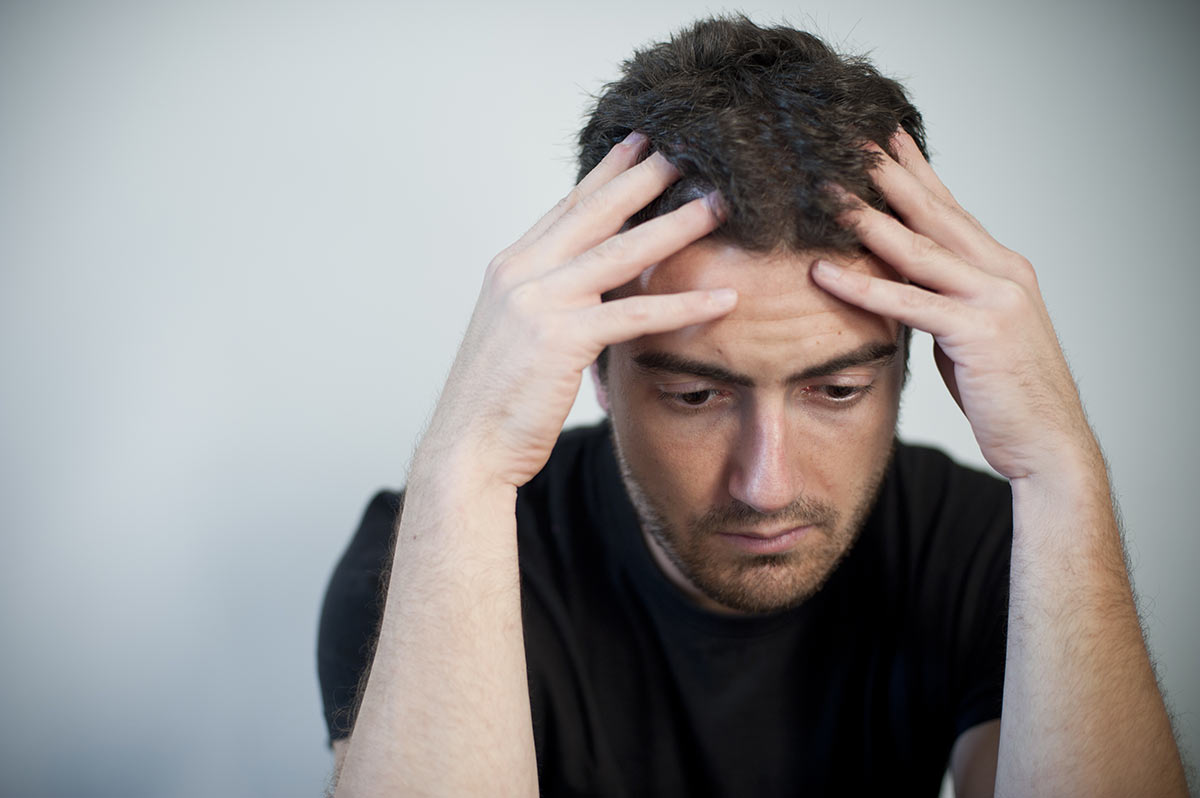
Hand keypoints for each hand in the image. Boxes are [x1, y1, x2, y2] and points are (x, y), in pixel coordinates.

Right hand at [418, 133, 735, 487]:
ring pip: (622, 252)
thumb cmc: (495, 399)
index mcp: (511, 267)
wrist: (466, 446)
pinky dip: (684, 305)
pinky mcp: (561, 339)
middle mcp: (522, 273)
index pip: (568, 207)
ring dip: (676, 226)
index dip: (607, 173)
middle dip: (646, 177)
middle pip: (597, 212)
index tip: (639, 142)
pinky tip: (723, 298)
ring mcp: (539, 302)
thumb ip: (549, 300)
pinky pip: (636, 315)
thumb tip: (588, 288)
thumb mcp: (517, 333)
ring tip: (719, 204)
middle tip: (690, 148)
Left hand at [811, 131, 1096, 480]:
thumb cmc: (1006, 394)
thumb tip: (902, 286)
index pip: (949, 209)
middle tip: (847, 141)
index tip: (884, 139)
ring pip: (918, 249)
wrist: (1049, 444)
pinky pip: (908, 303)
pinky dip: (863, 286)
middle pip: (934, 213)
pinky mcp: (979, 333)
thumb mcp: (970, 335)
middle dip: (888, 175)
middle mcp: (1002, 272)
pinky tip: (823, 271)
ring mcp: (994, 299)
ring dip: (866, 219)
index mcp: (1002, 268)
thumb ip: (942, 302)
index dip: (915, 172)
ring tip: (825, 193)